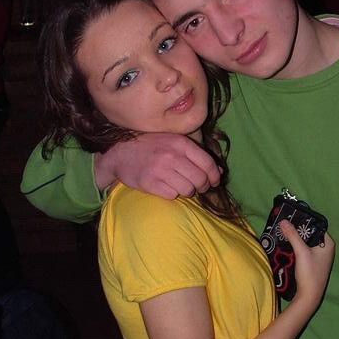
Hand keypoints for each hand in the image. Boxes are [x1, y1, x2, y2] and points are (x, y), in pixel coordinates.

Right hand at [94, 133, 221, 198]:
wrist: (119, 153)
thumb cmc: (151, 147)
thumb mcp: (174, 143)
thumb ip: (196, 154)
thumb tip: (219, 171)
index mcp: (180, 143)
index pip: (207, 163)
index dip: (214, 176)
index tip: (214, 182)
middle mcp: (171, 156)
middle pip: (200, 179)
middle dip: (202, 187)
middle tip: (197, 187)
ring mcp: (160, 170)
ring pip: (188, 190)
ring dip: (187, 191)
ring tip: (179, 185)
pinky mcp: (150, 183)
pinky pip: (172, 195)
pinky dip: (172, 193)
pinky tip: (166, 186)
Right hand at [279, 220, 334, 310]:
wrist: (309, 296)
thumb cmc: (309, 273)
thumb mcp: (301, 252)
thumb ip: (293, 235)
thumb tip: (283, 221)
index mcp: (328, 243)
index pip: (316, 226)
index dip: (304, 221)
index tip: (291, 217)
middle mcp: (326, 248)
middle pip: (310, 234)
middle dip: (298, 229)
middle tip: (284, 224)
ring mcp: (320, 256)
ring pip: (306, 242)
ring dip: (296, 238)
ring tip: (284, 231)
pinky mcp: (313, 262)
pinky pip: (304, 249)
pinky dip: (296, 246)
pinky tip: (287, 244)